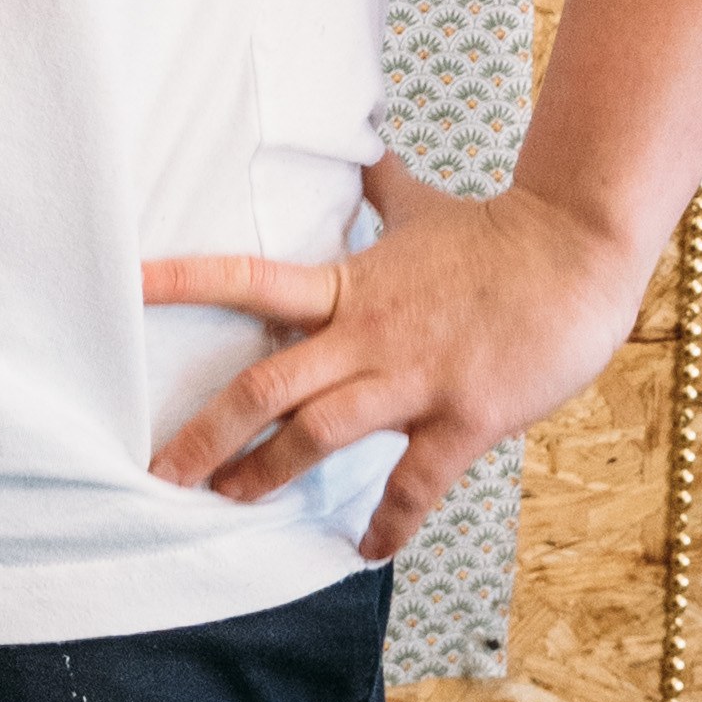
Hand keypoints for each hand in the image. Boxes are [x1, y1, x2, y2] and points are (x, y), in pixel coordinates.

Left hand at [141, 154, 651, 561]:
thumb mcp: (424, 207)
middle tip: (159, 472)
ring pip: (318, 434)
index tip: (126, 288)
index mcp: (348, 285)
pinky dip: (388, 522)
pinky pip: (414, 483)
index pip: (246, 277)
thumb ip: (382, 190)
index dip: (183, 280)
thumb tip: (365, 151)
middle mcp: (366, 334)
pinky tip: (365, 550)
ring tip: (228, 503)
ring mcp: (412, 379)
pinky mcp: (463, 418)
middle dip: (207, 433)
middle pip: (264, 384)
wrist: (576, 252)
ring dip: (268, 475)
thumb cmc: (500, 233)